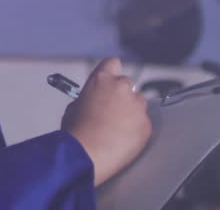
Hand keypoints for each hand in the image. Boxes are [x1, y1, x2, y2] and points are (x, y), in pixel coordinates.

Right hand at [61, 57, 152, 186]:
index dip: (110, 74)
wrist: (87, 156)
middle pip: (127, 85)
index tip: (108, 84)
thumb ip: (87, 99)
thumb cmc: (76, 133)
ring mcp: (137, 105)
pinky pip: (143, 123)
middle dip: (121, 96)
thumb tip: (93, 103)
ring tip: (116, 131)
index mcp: (101, 79)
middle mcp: (122, 87)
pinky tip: (122, 141)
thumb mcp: (73, 108)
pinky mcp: (146, 124)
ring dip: (130, 113)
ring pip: (137, 104)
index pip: (112, 63)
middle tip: (111, 113)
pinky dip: (135, 130)